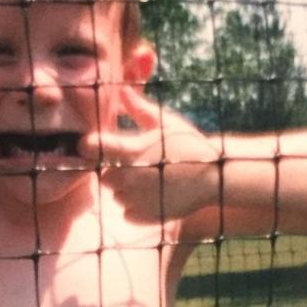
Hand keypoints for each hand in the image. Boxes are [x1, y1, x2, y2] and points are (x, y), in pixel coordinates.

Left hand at [80, 85, 219, 221]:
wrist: (215, 177)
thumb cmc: (190, 145)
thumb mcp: (166, 123)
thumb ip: (140, 109)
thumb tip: (121, 90)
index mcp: (132, 151)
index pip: (92, 148)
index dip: (91, 146)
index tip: (95, 145)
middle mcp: (128, 177)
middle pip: (104, 175)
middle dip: (116, 170)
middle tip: (139, 166)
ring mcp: (135, 199)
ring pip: (116, 195)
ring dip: (127, 190)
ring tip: (151, 181)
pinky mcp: (143, 217)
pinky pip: (128, 212)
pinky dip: (137, 207)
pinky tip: (155, 196)